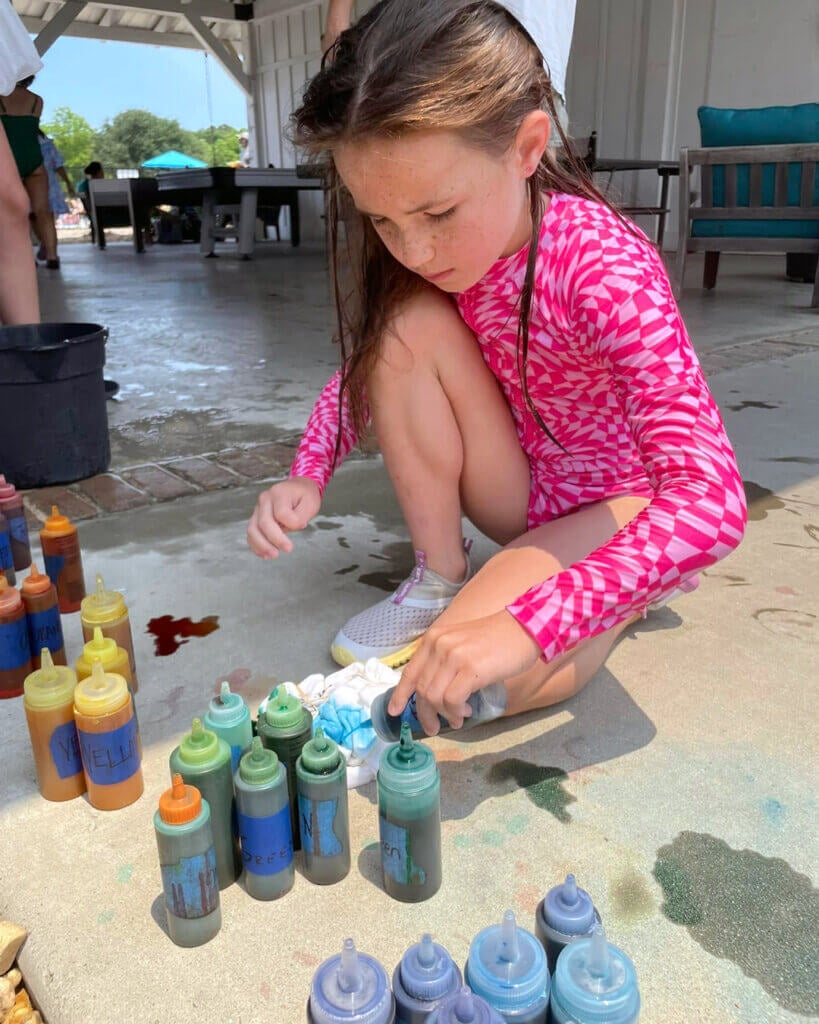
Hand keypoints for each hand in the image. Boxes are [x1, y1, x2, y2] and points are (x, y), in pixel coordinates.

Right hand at [247, 477, 320, 558]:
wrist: (297, 488)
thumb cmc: (304, 495)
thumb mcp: (310, 502)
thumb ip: (301, 516)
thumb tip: (293, 527)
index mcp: (279, 493)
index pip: (281, 513)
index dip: (292, 523)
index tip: (303, 525)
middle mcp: (265, 500)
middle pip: (264, 522)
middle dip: (275, 539)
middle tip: (288, 548)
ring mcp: (258, 509)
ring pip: (253, 529)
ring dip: (262, 545)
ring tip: (273, 555)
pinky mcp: (256, 518)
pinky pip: (251, 534)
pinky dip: (256, 545)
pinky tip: (265, 554)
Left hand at [388, 610, 541, 733]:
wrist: (524, 628)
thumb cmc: (496, 640)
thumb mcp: (461, 644)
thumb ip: (444, 662)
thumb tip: (435, 695)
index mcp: (433, 639)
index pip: (410, 672)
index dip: (400, 695)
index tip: (395, 712)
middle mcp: (438, 645)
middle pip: (420, 689)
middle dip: (425, 714)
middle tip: (434, 728)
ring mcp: (453, 656)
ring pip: (434, 697)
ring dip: (444, 714)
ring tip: (457, 718)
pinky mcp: (470, 668)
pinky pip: (452, 699)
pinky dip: (455, 712)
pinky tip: (465, 712)